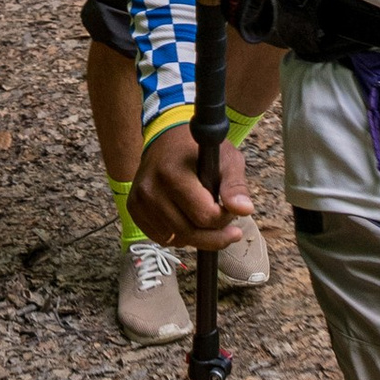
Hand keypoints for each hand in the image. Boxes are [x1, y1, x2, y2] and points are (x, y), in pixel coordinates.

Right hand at [130, 122, 255, 251]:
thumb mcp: (226, 159)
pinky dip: (179, 236)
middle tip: (228, 227)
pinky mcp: (134, 210)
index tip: (231, 209)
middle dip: (215, 234)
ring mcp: (139, 201)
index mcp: (172, 173)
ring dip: (197, 237)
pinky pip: (162, 238)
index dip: (224, 219)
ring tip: (206, 218)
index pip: (204, 216)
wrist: (166, 139)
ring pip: (177, 239)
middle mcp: (150, 189)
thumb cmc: (199, 149)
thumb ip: (235, 185)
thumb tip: (244, 210)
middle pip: (189, 233)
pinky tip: (188, 220)